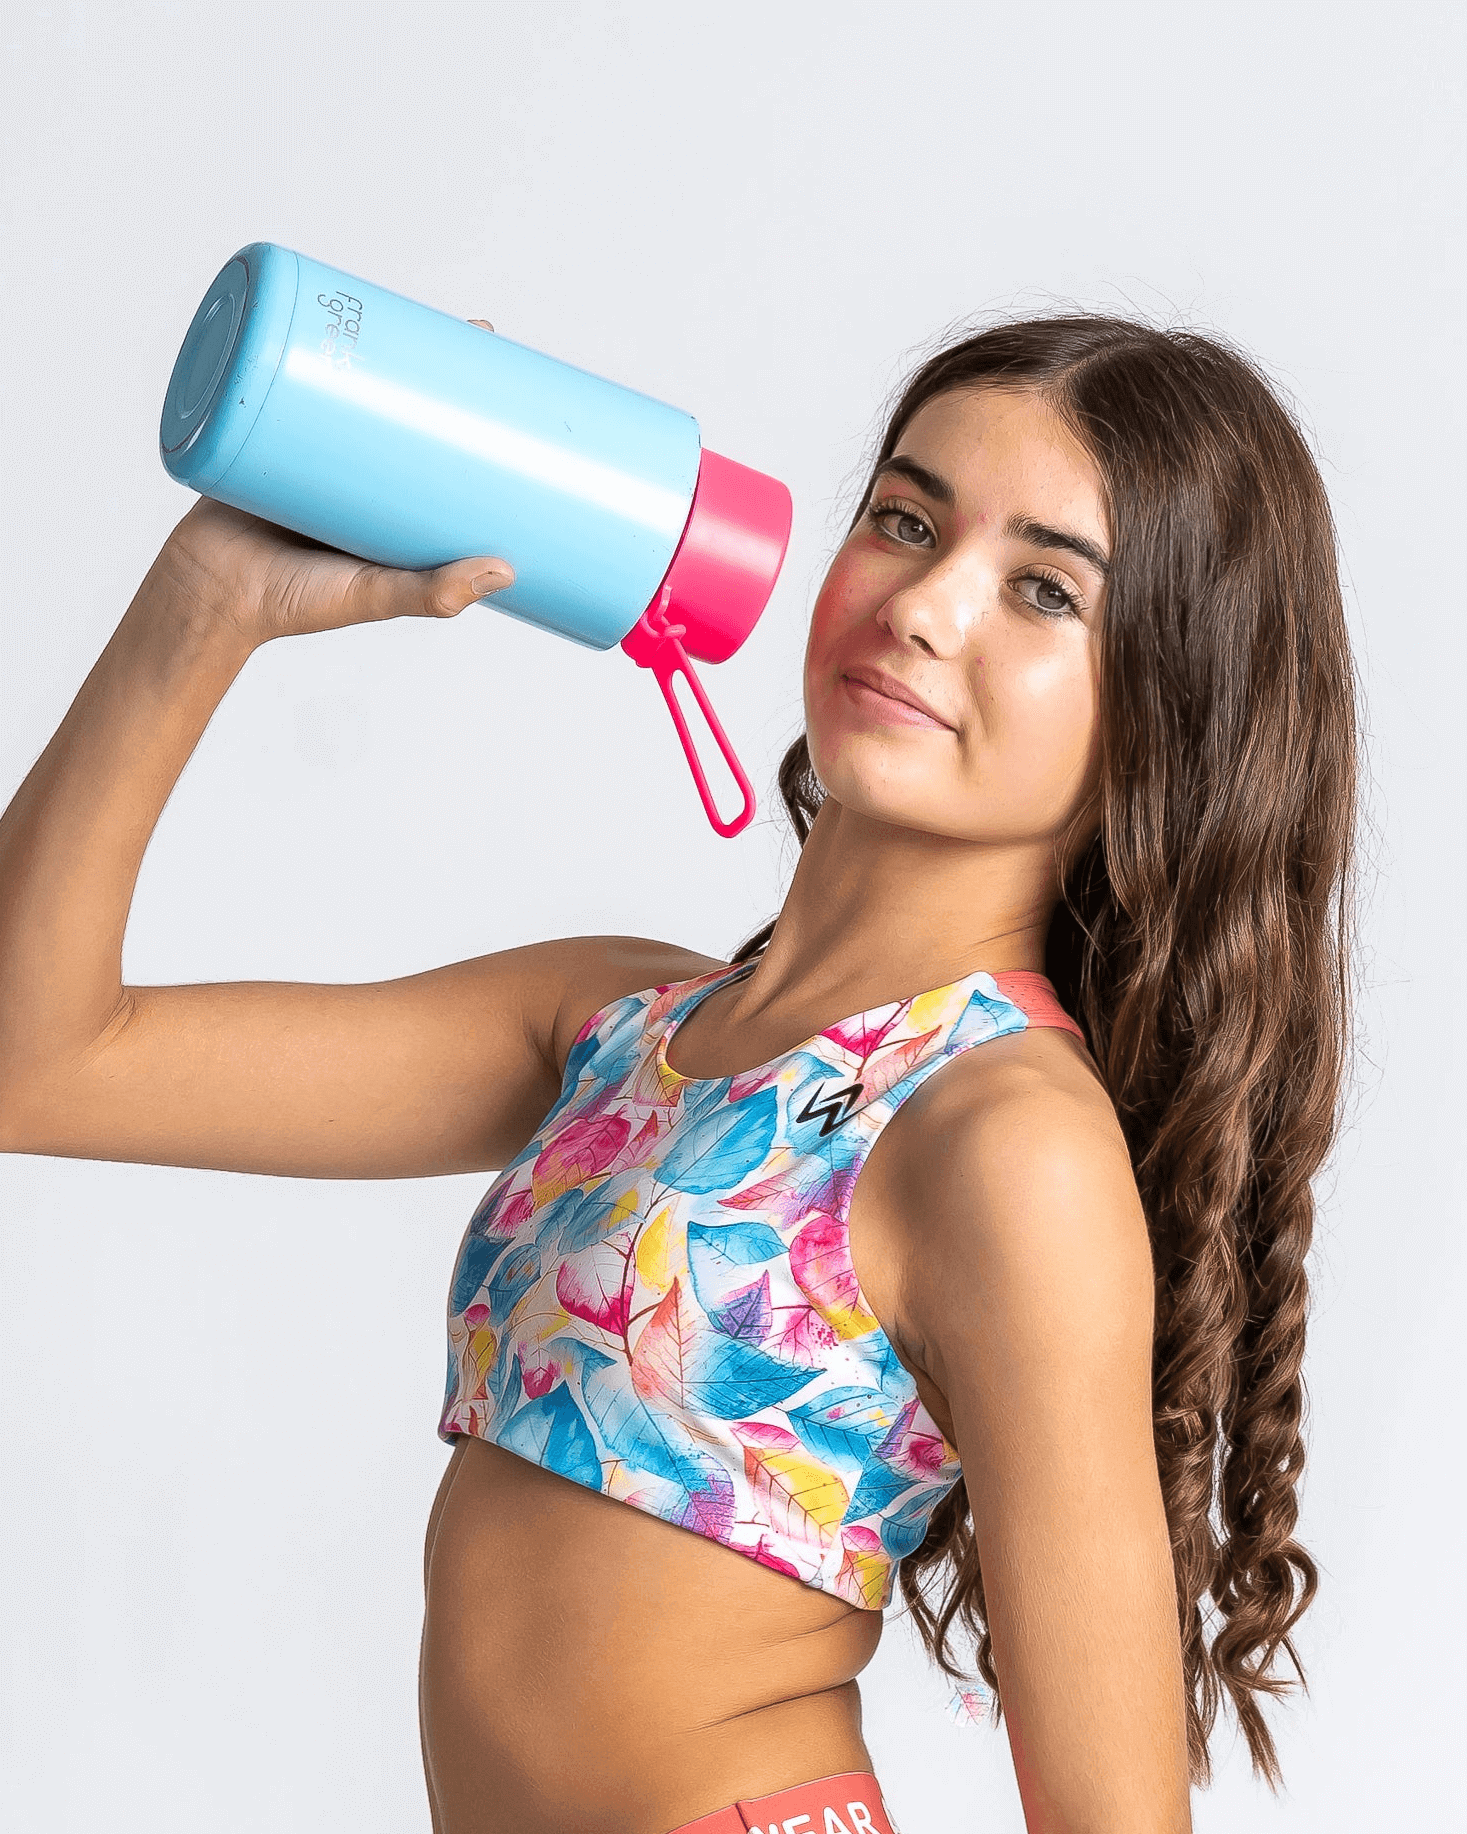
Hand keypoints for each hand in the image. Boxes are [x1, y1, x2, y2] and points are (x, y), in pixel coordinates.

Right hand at [147, 314, 511, 648]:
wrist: (203, 594)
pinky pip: (289, 374)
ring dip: (382, 342)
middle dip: (438, 362)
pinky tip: (336, 311)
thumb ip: (430, 594)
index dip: (475, 413)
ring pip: (354, 380)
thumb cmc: (290, 605)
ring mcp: (310, 443)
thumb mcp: (372, 596)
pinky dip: (309, 344)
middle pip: (404, 399)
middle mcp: (355, 467)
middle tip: (477, 332)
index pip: (444, 446)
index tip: (515, 382)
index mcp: (388, 504)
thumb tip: (506, 572)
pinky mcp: (263, 425)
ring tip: (418, 311)